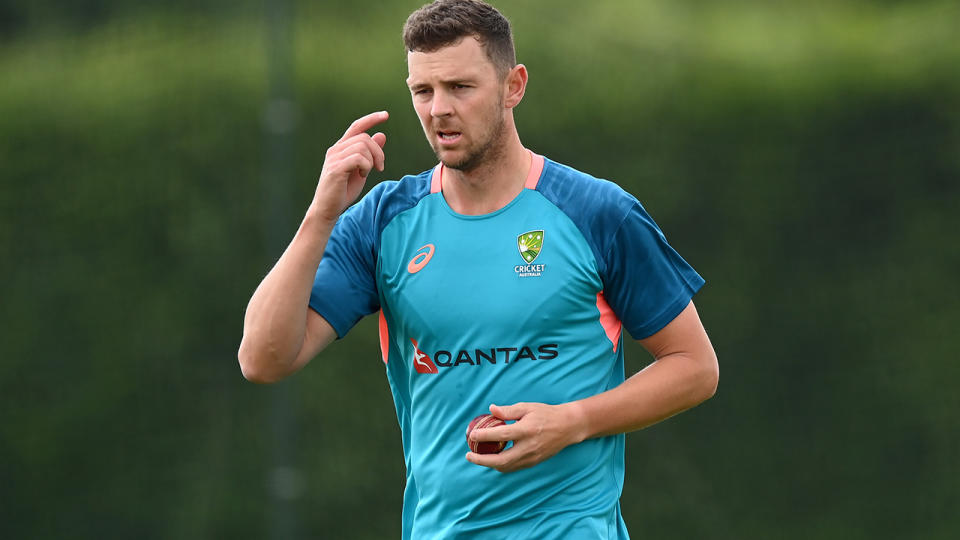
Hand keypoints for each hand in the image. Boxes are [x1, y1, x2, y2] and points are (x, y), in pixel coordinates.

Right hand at [311, 111, 388, 223]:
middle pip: (364, 137)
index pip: (356, 127)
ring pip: (362, 146)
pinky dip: (366, 166)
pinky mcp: (335, 168)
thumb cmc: (343, 191)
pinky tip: (362, 175)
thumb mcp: (361, 170)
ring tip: (367, 173)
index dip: (371, 119)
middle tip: (380, 167)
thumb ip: (370, 154)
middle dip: (378, 152)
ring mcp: (334, 158)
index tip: (385, 115)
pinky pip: (358, 158)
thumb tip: (381, 135)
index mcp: (341, 148)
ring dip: (372, 160)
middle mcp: (336, 149)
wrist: (327, 209)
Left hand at [465, 402, 586, 472]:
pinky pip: (514, 467)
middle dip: (482, 460)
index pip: (501, 435)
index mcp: (527, 430)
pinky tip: (494, 458)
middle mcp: (529, 447)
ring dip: (490, 464)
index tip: (472, 435)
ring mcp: (532, 457)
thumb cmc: (546, 414)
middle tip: (469, 455)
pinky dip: (501, 464)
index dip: (484, 436)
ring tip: (479, 456)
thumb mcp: (527, 407)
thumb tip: (491, 409)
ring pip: (506, 467)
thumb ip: (508, 411)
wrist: (568, 427)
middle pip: (501, 460)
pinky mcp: (534, 462)